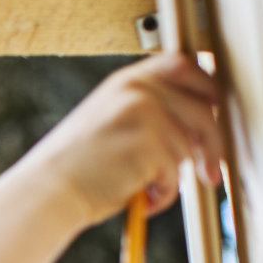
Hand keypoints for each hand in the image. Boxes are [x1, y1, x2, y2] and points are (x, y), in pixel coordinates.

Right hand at [17, 53, 223, 230]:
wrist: (46, 192)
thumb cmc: (73, 167)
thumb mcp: (106, 120)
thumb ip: (145, 109)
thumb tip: (197, 117)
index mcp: (125, 81)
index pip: (183, 65)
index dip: (207, 85)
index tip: (216, 108)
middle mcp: (138, 91)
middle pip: (203, 109)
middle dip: (213, 144)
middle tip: (210, 172)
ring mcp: (145, 116)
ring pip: (188, 148)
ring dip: (171, 177)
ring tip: (140, 188)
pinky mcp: (149, 145)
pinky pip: (175, 175)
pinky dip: (162, 194)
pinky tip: (136, 197)